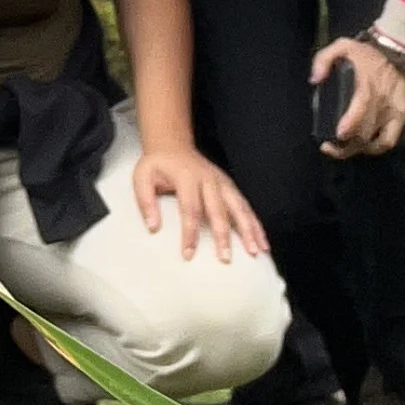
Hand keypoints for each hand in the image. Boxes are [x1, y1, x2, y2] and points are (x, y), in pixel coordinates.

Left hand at [132, 142, 267, 260]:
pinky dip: (256, 224)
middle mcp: (208, 179)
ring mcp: (222, 182)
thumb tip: (153, 228)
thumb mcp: (142, 177)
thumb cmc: (157, 166)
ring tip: (256, 252)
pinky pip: (245, 206)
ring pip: (239, 207)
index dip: (190, 233)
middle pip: (218, 209)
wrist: (172, 145)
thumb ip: (145, 201)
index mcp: (186, 177)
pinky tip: (262, 241)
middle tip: (226, 259)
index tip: (188, 255)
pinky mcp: (229, 186)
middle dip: (223, 236)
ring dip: (248, 229)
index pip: (190, 208)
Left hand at [312, 35, 404, 158]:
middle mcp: (381, 104)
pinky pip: (389, 140)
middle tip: (329, 146)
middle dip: (345, 144)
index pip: (360, 111)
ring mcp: (393, 113)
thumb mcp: (343, 46)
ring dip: (357, 148)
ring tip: (342, 149)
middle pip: (364, 132)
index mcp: (367, 87)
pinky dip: (376, 148)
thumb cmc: (369, 52)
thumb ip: (324, 59)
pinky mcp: (401, 118)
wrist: (403, 51)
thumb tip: (314, 80)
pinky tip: (364, 148)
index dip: (349, 125)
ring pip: (375, 141)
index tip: (336, 135)